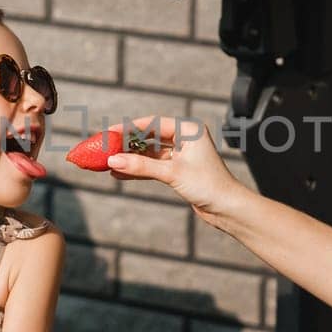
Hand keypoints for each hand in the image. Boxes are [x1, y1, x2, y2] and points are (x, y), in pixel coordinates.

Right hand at [103, 116, 246, 224]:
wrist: (227, 208)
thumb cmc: (208, 185)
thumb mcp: (172, 173)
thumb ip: (141, 166)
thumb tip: (113, 160)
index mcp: (188, 130)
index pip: (151, 124)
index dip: (127, 128)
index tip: (107, 133)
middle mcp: (185, 138)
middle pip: (148, 137)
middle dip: (126, 144)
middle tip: (104, 148)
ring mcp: (181, 154)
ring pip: (149, 153)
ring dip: (130, 159)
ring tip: (107, 163)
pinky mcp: (178, 170)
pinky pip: (153, 166)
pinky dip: (138, 170)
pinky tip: (119, 174)